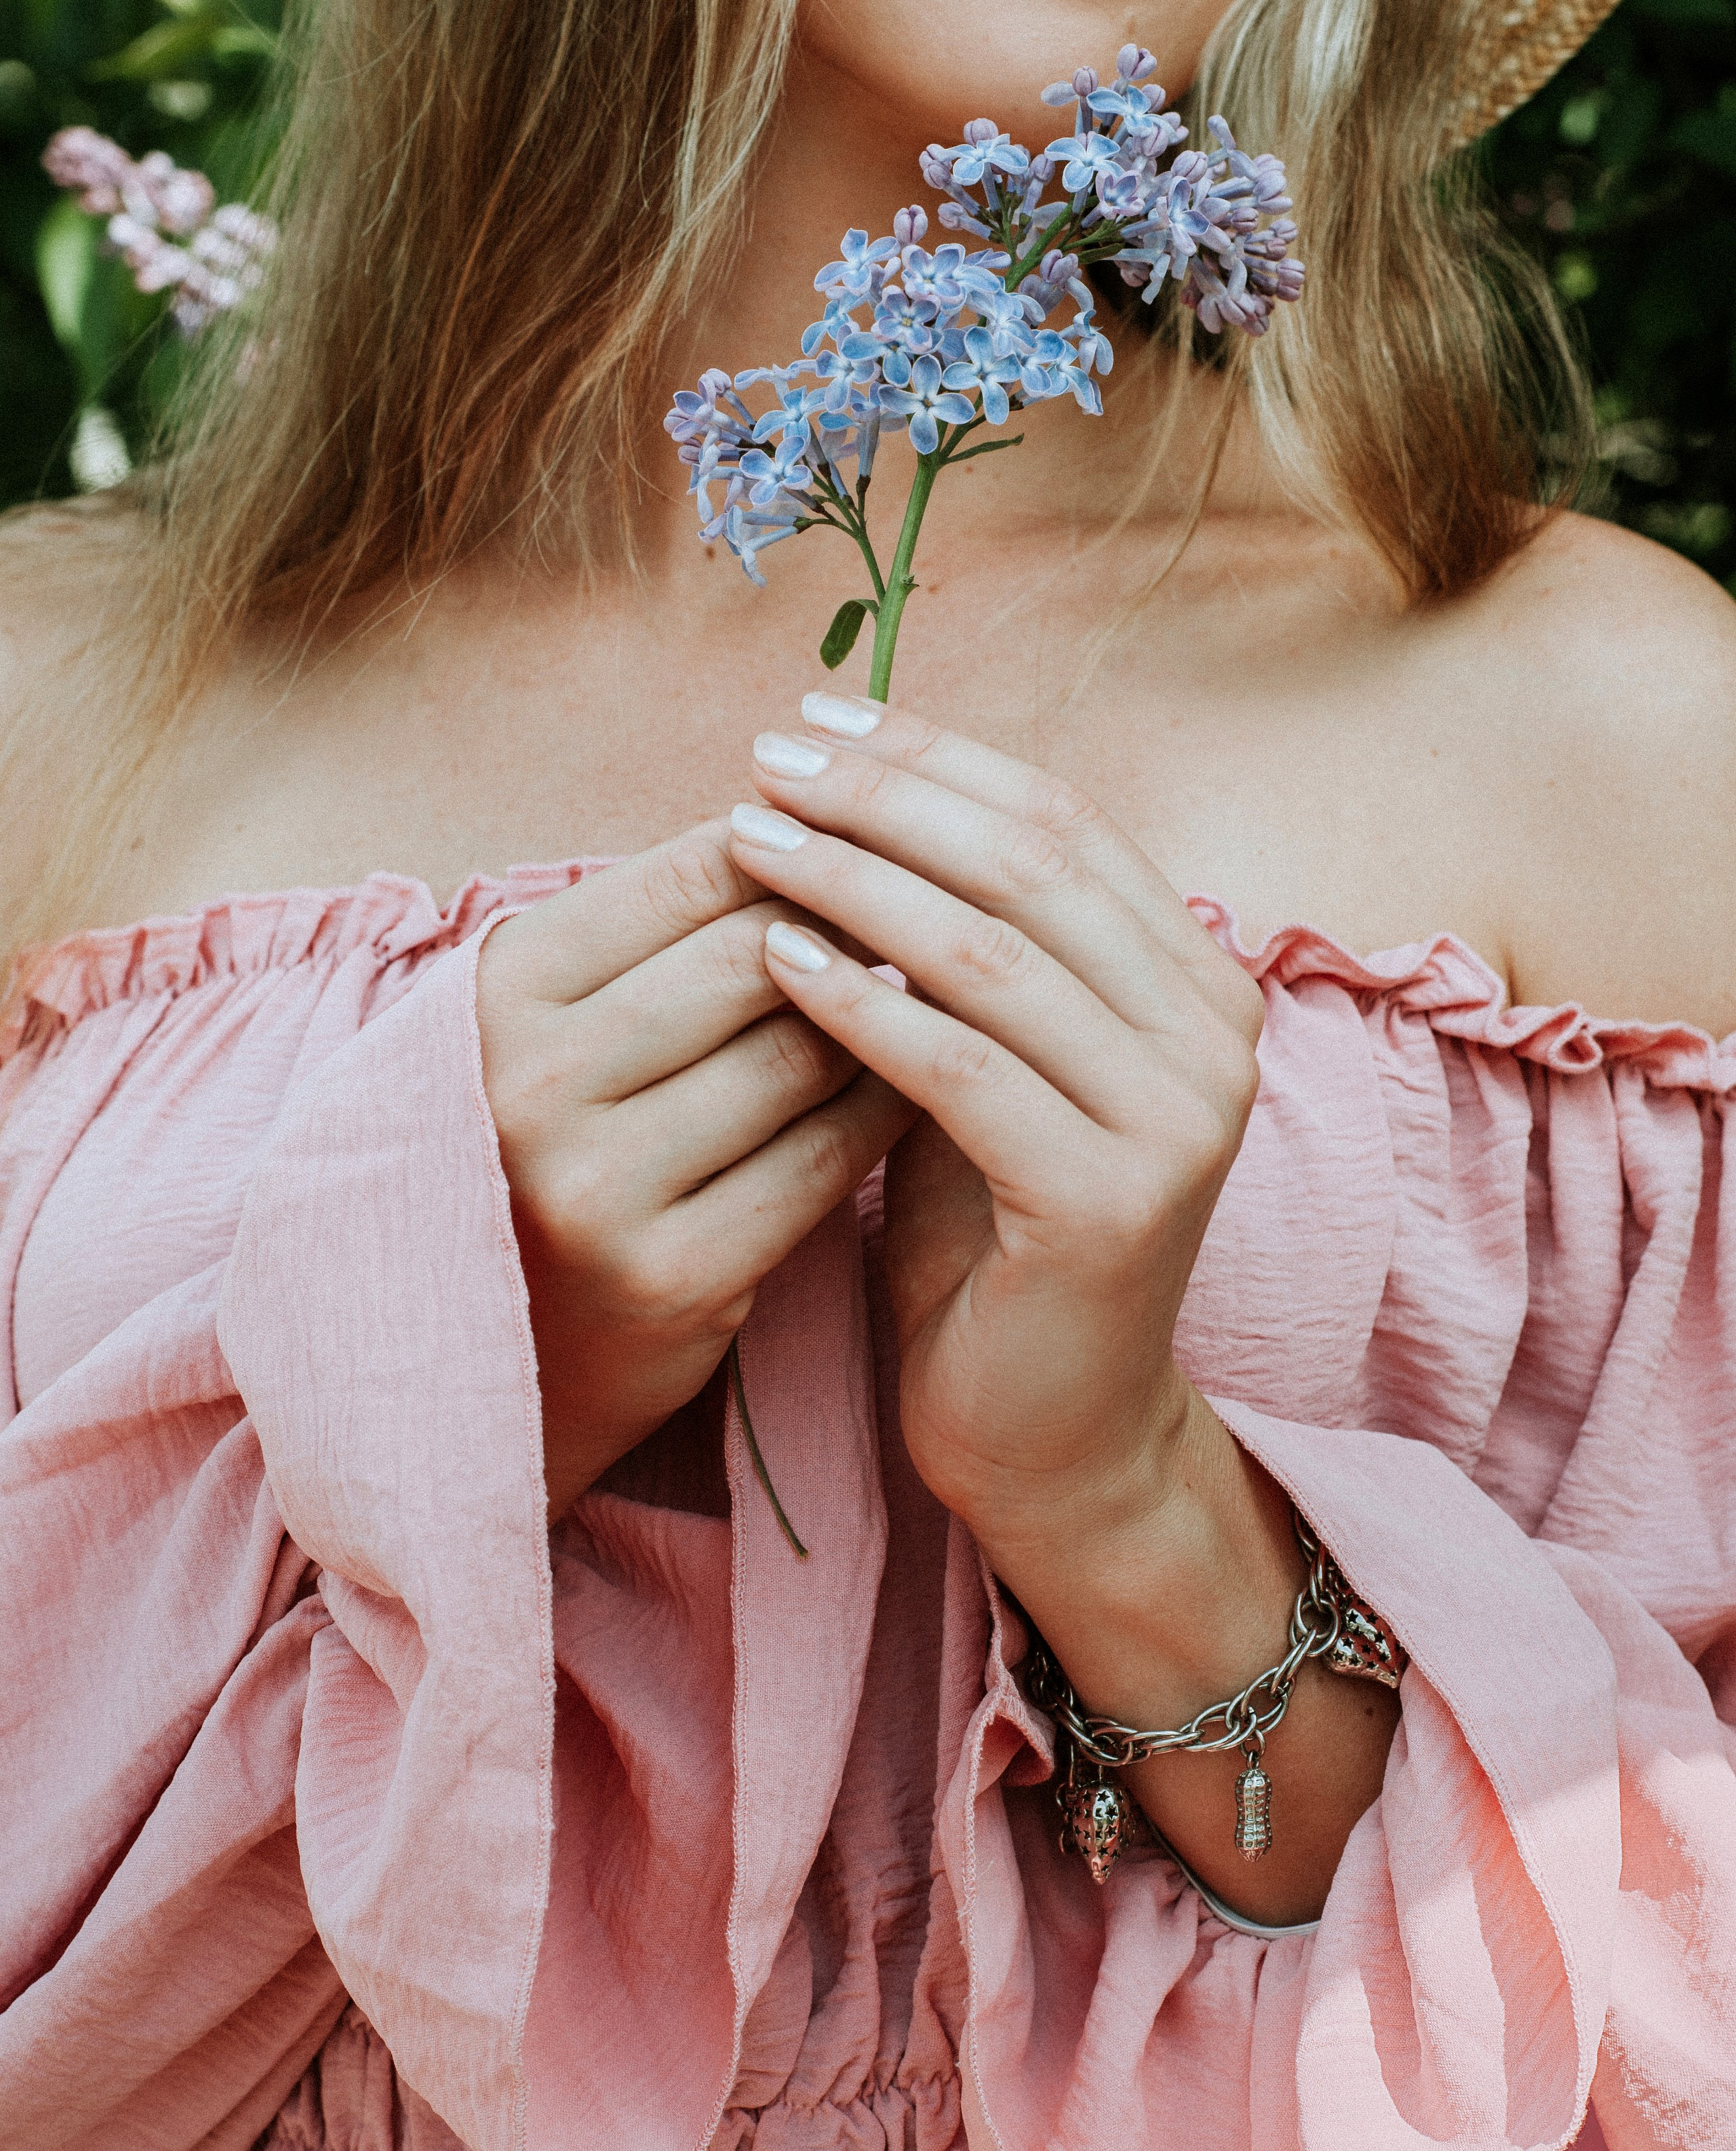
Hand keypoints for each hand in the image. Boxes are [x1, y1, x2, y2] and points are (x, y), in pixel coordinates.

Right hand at [477, 820, 913, 1517]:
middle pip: (757, 956)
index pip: (694, 874)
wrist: (498, 1342)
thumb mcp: (563, 1015)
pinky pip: (824, 1158)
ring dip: (887, 1016)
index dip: (800, 848)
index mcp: (502, 988)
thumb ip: (664, 925)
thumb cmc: (557, 1137)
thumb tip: (822, 813)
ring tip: (935, 993)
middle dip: (856, 927)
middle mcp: (534, 1081)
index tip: (867, 846)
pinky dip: (888, 1107)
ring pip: (803, 1055)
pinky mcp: (671, 1275)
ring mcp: (599, 1185)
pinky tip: (925, 1082)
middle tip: (935, 915)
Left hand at [727, 698, 1265, 1571]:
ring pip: (995, 956)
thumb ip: (972, 948)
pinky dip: (863, 1006)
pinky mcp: (1110, 1203)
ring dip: (857, 883)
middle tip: (766, 760)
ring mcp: (1176, 1121)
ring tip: (749, 840)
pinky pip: (964, 1070)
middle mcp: (1214, 1037)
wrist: (1051, 1431)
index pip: (1063, 822)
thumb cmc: (997, 1236)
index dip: (936, 758)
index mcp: (1198, 982)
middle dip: (887, 800)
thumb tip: (853, 794)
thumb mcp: (994, 1063)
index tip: (815, 719)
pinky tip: (775, 959)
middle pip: (1032, 867)